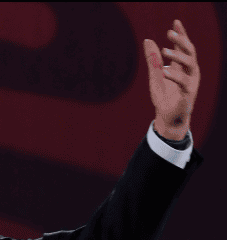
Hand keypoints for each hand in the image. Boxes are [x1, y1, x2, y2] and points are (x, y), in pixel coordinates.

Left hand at [143, 20, 199, 140]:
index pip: (184, 47)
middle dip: (181, 41)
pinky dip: (175, 76)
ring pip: (190, 64)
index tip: (176, 22)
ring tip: (164, 50)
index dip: (181, 34)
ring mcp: (191, 82)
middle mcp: (190, 72)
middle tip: (169, 33)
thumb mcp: (155, 76)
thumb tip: (147, 40)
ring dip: (177, 56)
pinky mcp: (188, 94)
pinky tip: (165, 71)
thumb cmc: (164, 97)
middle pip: (190, 51)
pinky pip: (184, 82)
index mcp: (183, 66)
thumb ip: (153, 60)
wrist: (168, 118)